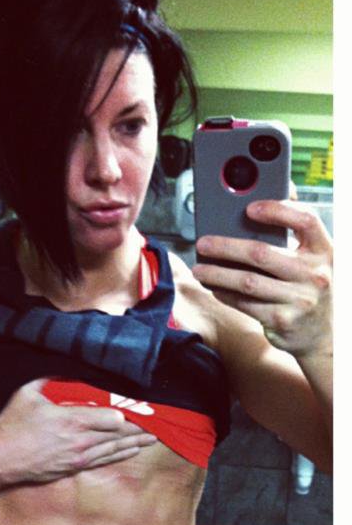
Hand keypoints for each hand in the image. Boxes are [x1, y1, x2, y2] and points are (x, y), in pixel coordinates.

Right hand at [0, 379, 157, 484]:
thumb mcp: (25, 394)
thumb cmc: (9, 427)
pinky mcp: (72, 468)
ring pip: (114, 450)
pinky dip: (120, 455)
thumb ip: (46, 379)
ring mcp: (78, 457)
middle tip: (158, 423)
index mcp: (72, 420)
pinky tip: (130, 451)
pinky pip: (103, 461)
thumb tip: (60, 365)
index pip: (113, 418)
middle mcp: (80, 441)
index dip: (128, 413)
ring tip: (152, 438)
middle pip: (119, 435)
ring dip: (135, 443)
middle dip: (139, 429)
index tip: (140, 406)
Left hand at [193, 199, 332, 359]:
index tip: (250, 208)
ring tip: (199, 269)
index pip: (306, 220)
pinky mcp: (282, 320)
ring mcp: (299, 299)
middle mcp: (316, 274)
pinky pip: (244, 303)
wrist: (324, 335)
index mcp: (326, 251)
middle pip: (261, 253)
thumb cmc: (312, 288)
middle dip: (226, 247)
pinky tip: (213, 287)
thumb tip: (284, 189)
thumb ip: (299, 231)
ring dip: (217, 274)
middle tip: (203, 243)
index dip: (278, 210)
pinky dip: (224, 294)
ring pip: (247, 282)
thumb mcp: (316, 259)